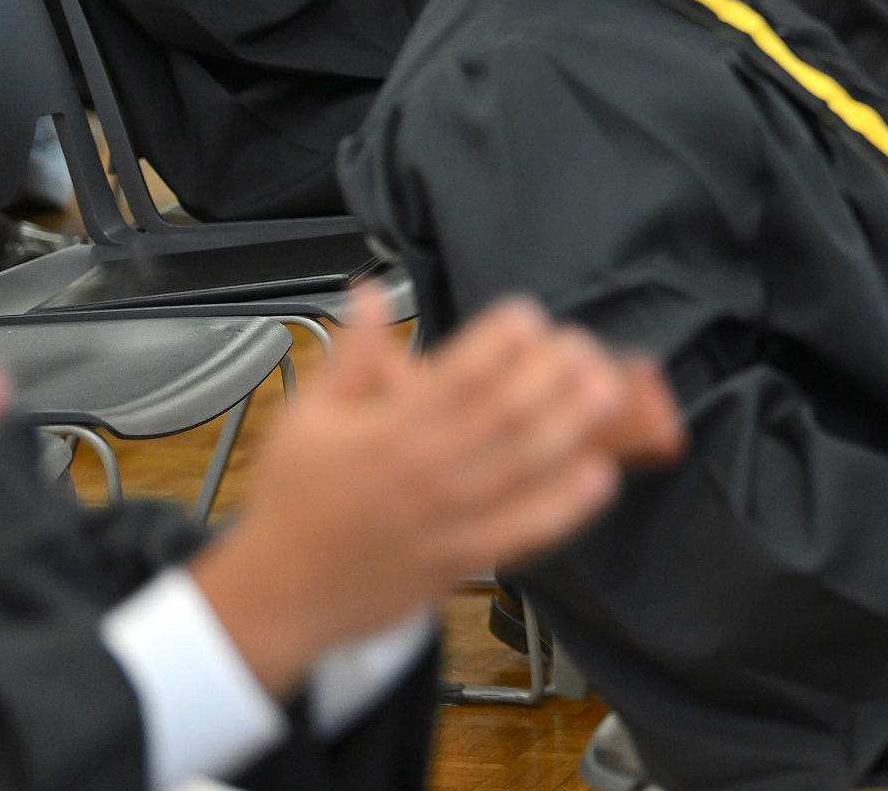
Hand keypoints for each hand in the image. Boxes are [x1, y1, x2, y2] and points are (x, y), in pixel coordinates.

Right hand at [189, 287, 683, 697]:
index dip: (503, 339)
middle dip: (553, 372)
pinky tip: (600, 471)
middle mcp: (424, 473)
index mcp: (386, 433)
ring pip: (527, 466)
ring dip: (574, 423)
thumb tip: (372, 294)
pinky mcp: (466, 559)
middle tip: (580, 344)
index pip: (459, 374)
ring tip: (608, 388)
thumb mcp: (306, 417)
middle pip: (507, 413)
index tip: (528, 316)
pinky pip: (528, 530)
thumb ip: (351, 354)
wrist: (280, 594)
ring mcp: (449, 520)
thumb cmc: (294, 501)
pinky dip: (568, 502)